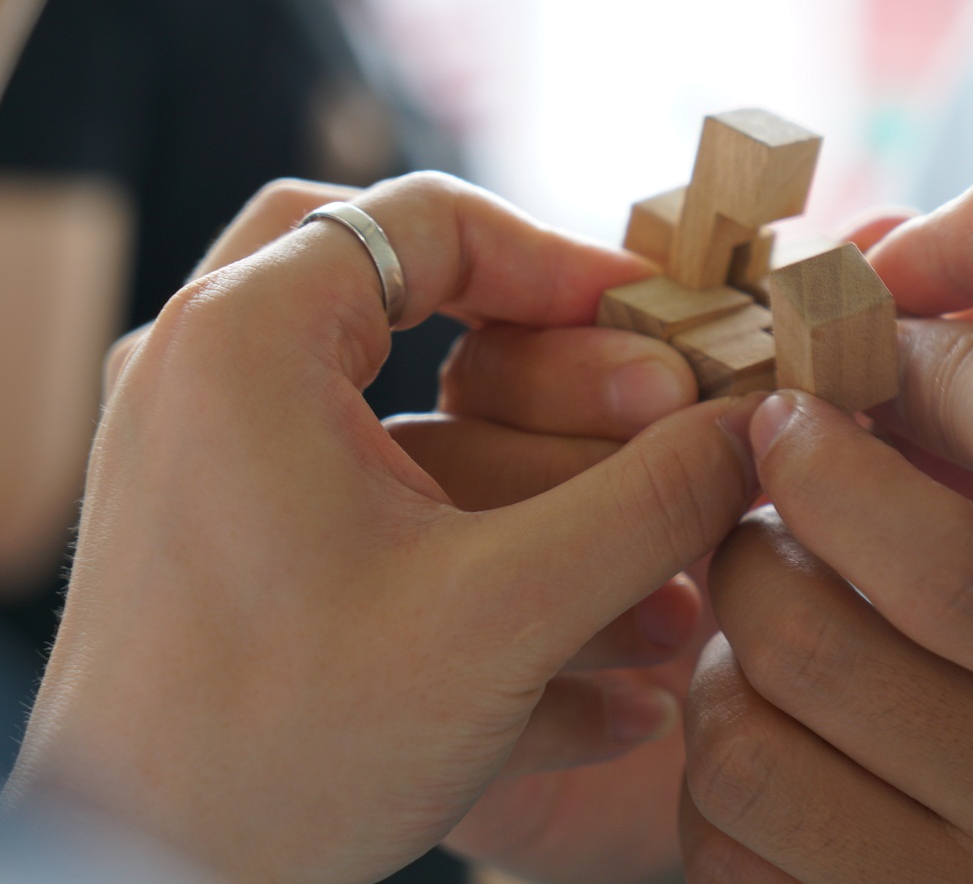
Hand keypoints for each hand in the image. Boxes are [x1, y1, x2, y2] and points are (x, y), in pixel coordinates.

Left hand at [0, 174, 760, 882]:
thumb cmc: (283, 751)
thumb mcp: (503, 616)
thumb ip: (652, 504)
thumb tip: (763, 428)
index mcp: (246, 341)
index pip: (429, 220)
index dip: (568, 266)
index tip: (665, 331)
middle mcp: (209, 378)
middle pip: (413, 295)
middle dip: (560, 377)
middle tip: (662, 422)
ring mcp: (211, 465)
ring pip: (410, 422)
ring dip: (546, 494)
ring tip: (667, 596)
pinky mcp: (234, 549)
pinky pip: (380, 517)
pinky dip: (484, 562)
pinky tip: (608, 684)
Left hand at [678, 392, 972, 882]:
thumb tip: (879, 399)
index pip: (941, 566)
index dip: (826, 472)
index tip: (792, 420)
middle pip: (810, 648)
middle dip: (744, 560)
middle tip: (760, 532)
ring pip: (744, 757)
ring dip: (716, 678)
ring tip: (759, 653)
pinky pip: (734, 864)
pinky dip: (717, 799)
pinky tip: (780, 757)